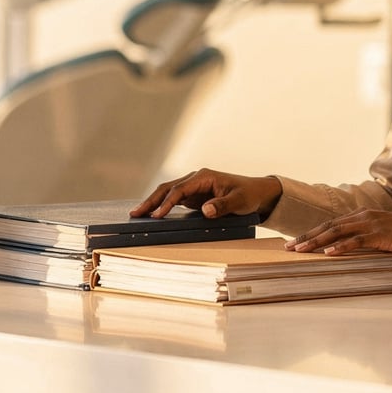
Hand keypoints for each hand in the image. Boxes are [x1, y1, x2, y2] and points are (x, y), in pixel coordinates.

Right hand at [134, 169, 282, 220]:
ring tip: (136, 214)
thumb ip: (223, 205)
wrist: (256, 193)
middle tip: (135, 213)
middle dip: (151, 200)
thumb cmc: (248, 195)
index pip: (179, 190)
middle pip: (167, 188)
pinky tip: (152, 215)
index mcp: (204, 177)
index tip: (157, 216)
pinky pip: (173, 200)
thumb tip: (205, 210)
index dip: (167, 203)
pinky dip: (161, 206)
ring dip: (153, 203)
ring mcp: (193, 187)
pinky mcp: (193, 196)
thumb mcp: (239, 201)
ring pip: (167, 193)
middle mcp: (195, 179)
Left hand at [288, 209, 391, 256]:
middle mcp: (363, 216)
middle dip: (307, 236)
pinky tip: (328, 252)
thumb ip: (366, 241)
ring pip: (337, 231)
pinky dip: (340, 246)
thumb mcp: (382, 235)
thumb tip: (350, 253)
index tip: (296, 241)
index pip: (331, 223)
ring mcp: (371, 224)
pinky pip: (356, 240)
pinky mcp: (380, 234)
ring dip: (316, 241)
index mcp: (362, 216)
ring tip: (300, 250)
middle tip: (288, 246)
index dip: (312, 232)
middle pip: (328, 226)